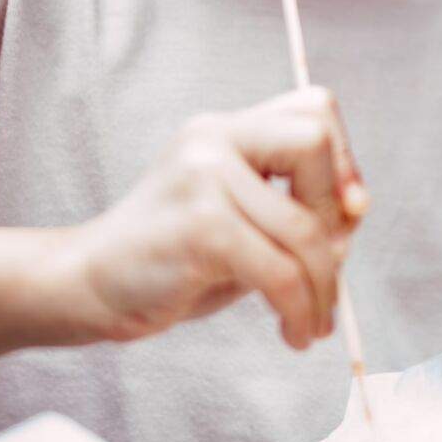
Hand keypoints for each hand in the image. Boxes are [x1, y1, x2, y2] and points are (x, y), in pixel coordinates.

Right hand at [48, 86, 366, 348]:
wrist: (84, 287)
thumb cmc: (169, 261)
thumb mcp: (241, 222)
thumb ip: (295, 209)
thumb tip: (358, 211)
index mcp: (224, 129)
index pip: (315, 108)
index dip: (345, 158)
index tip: (348, 212)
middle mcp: (213, 138)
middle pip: (315, 143)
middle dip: (334, 215)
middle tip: (323, 270)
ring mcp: (203, 177)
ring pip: (304, 226)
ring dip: (322, 287)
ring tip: (311, 322)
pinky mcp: (200, 226)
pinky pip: (280, 271)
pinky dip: (298, 309)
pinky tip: (292, 332)